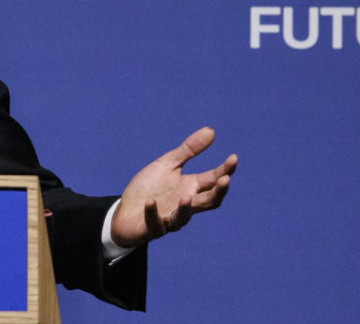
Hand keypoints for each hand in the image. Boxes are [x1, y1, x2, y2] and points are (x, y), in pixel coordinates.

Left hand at [110, 126, 236, 248]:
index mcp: (190, 187)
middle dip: (218, 191)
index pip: (213, 180)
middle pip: (209, 201)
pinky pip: (154, 223)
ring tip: (185, 197)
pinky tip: (150, 202)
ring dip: (185, 209)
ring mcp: (169, 218)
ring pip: (183, 218)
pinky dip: (153, 213)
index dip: (225, 170)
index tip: (234, 157)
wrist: (125, 211)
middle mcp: (185, 204)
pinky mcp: (151, 227)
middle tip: (225, 179)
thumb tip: (211, 130)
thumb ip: (188, 150)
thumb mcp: (168, 164)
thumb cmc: (149, 187)